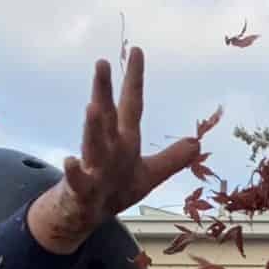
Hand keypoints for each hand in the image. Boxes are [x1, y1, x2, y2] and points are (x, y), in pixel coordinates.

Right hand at [29, 50, 208, 250]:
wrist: (83, 216)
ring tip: (93, 106)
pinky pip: (77, 180)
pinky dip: (74, 172)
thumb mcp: (148, 176)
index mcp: (124, 141)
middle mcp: (108, 148)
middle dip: (104, 91)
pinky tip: (70, 161)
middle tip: (101, 63)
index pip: (132, 105)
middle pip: (107, 116)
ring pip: (93, 144)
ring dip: (93, 126)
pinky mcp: (81, 190)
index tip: (137, 51)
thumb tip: (198, 143)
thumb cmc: (114, 190)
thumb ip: (171, 160)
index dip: (135, 80)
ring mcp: (93, 167)